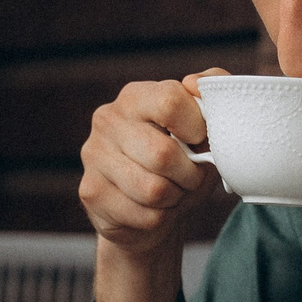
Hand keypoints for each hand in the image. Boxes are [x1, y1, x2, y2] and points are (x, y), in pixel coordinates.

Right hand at [77, 70, 230, 257]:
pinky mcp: (91, 191)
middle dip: (190, 174)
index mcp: (135, 97)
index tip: (201, 140)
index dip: (197, 127)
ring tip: (173, 192)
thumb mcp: (202, 130)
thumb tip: (197, 84)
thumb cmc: (180, 164)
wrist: (147, 211)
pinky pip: (144, 214)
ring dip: (176, 198)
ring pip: (154, 189)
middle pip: (163, 153)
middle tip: (192, 177)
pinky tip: (153, 209)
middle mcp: (108, 120)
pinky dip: (160, 218)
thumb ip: (211, 97)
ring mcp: (94, 155)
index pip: (170, 101)